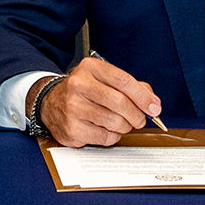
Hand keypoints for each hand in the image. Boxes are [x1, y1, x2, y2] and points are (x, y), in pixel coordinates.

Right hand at [37, 57, 160, 147]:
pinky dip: (112, 136)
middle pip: (120, 102)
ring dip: (125, 126)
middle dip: (137, 115)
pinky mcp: (72, 128)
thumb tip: (152, 102)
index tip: (154, 107)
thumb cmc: (84, 91)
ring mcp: (73, 107)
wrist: (51, 103)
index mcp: (90, 68)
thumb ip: (131, 87)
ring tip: (121, 123)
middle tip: (140, 120)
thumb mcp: (104, 79)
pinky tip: (105, 128)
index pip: (123, 81)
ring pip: (115, 122)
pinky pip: (105, 137)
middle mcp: (79, 85)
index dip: (143, 96)